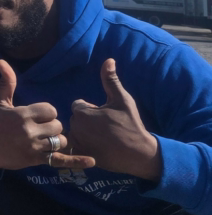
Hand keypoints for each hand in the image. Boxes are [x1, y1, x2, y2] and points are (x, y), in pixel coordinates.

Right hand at [0, 60, 95, 170]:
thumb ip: (6, 82)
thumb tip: (3, 61)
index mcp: (23, 115)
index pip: (50, 110)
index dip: (47, 112)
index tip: (37, 115)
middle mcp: (30, 131)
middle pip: (58, 126)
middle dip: (52, 126)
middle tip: (41, 128)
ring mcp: (34, 147)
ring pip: (60, 141)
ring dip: (57, 140)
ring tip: (46, 139)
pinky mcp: (36, 161)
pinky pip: (60, 161)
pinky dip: (77, 161)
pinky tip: (91, 160)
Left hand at [69, 59, 161, 180]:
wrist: (139, 154)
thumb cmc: (131, 125)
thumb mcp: (122, 100)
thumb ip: (111, 80)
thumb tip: (108, 60)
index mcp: (81, 113)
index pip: (78, 105)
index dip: (92, 109)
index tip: (106, 116)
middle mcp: (74, 128)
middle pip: (76, 118)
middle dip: (87, 121)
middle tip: (106, 127)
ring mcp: (77, 143)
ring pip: (75, 132)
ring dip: (85, 133)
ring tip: (103, 138)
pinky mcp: (80, 155)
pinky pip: (75, 146)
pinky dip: (83, 145)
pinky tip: (98, 148)